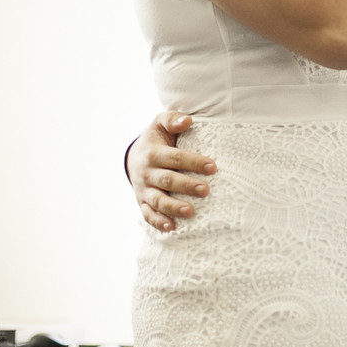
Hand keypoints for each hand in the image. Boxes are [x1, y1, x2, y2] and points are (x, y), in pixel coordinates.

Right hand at [127, 111, 215, 232]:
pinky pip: (148, 214)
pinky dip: (158, 222)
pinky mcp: (142, 202)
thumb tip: (187, 120)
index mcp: (153, 153)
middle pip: (167, 180)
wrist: (133, 156)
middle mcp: (146, 172)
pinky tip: (172, 227)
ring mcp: (143, 189)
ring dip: (173, 207)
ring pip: (157, 200)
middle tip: (206, 190)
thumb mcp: (160, 123)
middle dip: (186, 186)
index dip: (193, 162)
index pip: (174, 158)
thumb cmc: (156, 138)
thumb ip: (172, 119)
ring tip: (190, 212)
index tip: (212, 167)